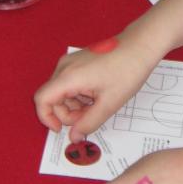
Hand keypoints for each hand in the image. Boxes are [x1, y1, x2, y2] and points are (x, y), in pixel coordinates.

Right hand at [33, 36, 157, 140]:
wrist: (140, 46)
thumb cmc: (127, 71)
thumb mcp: (109, 103)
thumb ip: (89, 123)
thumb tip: (74, 137)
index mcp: (69, 76)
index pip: (42, 99)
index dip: (47, 118)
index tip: (61, 129)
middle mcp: (64, 67)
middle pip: (52, 98)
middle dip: (68, 114)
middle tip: (90, 118)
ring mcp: (70, 62)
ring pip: (62, 92)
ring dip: (75, 105)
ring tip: (98, 104)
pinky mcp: (78, 62)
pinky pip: (70, 84)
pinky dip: (79, 95)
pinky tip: (98, 95)